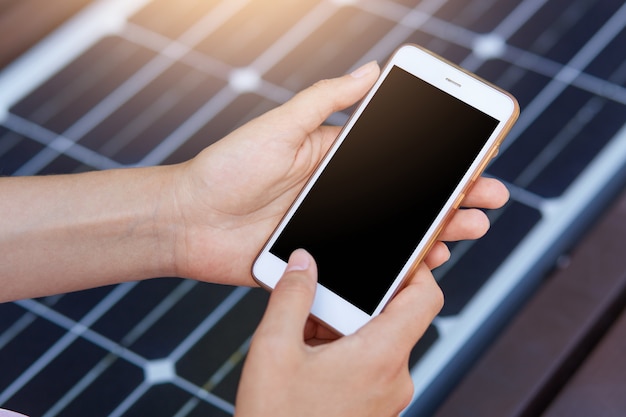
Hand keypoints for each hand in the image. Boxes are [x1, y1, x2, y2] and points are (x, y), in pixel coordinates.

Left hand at [167, 61, 508, 285]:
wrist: (187, 220)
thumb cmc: (227, 168)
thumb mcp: (279, 126)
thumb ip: (327, 102)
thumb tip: (371, 69)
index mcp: (336, 162)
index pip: (400, 161)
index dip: (439, 161)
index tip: (476, 156)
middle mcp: (343, 198)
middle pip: (408, 199)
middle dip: (453, 197)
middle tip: (490, 198)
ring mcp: (335, 233)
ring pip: (396, 235)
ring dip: (437, 231)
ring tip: (470, 229)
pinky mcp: (322, 264)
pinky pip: (368, 268)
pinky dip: (399, 268)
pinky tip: (426, 264)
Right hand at [235, 249, 442, 416]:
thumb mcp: (274, 350)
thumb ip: (292, 297)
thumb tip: (304, 262)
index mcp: (380, 357)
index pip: (425, 297)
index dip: (415, 268)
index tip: (395, 254)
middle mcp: (394, 378)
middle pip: (392, 317)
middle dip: (354, 302)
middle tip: (318, 300)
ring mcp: (386, 397)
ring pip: (375, 341)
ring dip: (342, 328)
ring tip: (303, 335)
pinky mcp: (373, 408)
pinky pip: (368, 364)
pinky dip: (343, 351)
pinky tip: (307, 357)